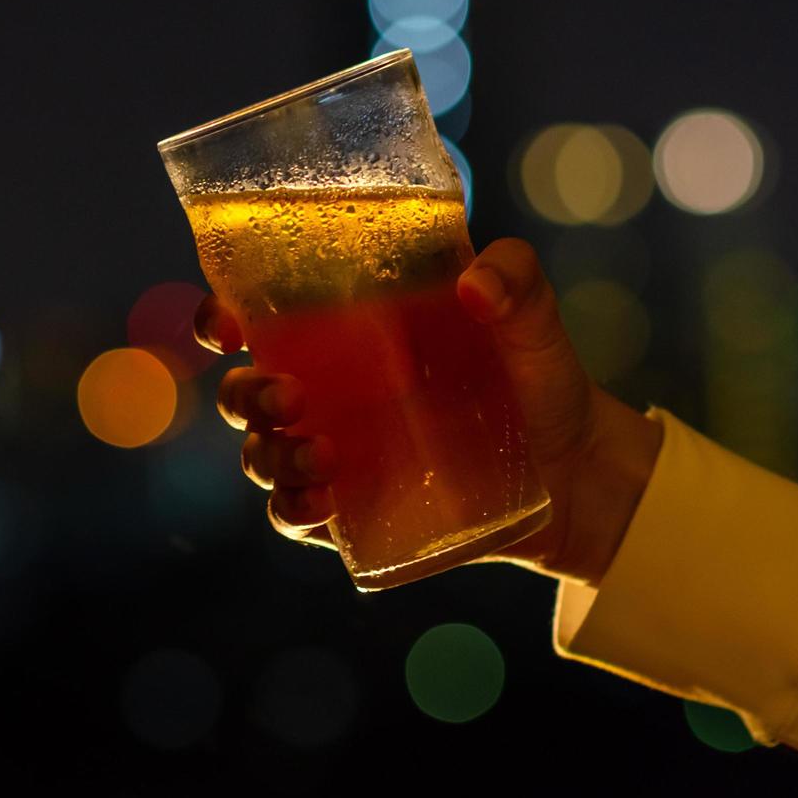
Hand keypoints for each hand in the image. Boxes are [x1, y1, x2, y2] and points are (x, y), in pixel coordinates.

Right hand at [194, 238, 663, 585]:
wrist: (577, 472)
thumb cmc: (539, 378)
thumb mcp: (533, 321)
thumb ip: (516, 281)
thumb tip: (476, 284)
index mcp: (344, 331)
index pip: (255, 314)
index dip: (220, 317)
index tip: (228, 324)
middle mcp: (326, 390)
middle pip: (243, 391)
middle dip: (246, 395)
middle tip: (290, 397)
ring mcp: (334, 453)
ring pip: (261, 455)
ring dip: (271, 455)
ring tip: (324, 457)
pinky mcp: (353, 511)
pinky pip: (294, 515)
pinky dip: (294, 510)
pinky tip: (323, 504)